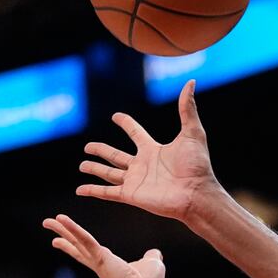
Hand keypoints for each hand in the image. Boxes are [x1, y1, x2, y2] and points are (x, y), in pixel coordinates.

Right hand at [44, 214, 164, 277]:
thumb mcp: (152, 264)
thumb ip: (151, 257)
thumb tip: (155, 254)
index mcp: (109, 265)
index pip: (88, 252)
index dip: (75, 245)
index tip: (63, 240)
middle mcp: (99, 264)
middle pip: (77, 246)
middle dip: (63, 235)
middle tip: (48, 225)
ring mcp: (98, 261)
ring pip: (76, 241)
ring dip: (62, 229)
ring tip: (47, 221)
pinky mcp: (100, 257)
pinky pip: (84, 239)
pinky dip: (72, 228)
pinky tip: (61, 218)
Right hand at [76, 80, 218, 222]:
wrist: (196, 194)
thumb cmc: (197, 166)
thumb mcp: (192, 133)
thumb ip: (187, 108)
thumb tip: (190, 82)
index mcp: (154, 150)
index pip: (136, 133)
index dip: (126, 123)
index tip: (116, 116)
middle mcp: (142, 165)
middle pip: (116, 155)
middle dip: (101, 150)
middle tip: (88, 147)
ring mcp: (135, 181)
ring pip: (108, 173)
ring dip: (95, 169)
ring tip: (82, 165)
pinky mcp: (131, 195)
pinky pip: (107, 192)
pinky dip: (93, 191)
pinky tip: (80, 190)